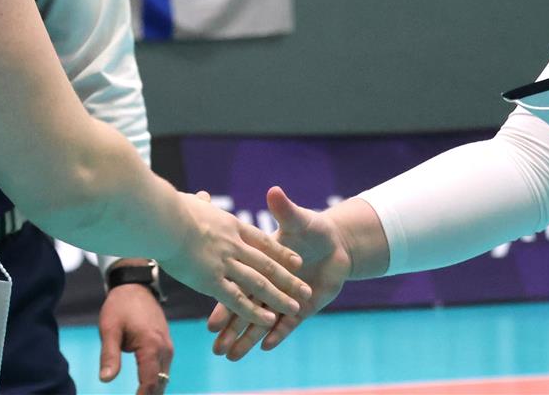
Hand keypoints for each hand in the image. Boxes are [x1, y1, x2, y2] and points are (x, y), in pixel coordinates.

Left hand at [97, 277, 172, 394]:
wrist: (135, 286)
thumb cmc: (120, 306)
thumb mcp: (109, 329)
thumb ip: (109, 355)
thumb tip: (106, 380)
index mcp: (151, 345)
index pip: (150, 382)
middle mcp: (164, 348)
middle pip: (161, 383)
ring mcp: (167, 346)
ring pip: (164, 378)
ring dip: (153, 390)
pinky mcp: (166, 344)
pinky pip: (164, 369)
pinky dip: (156, 381)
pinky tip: (145, 389)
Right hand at [157, 191, 311, 330]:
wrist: (163, 216)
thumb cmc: (172, 208)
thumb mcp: (194, 203)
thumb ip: (202, 204)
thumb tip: (202, 196)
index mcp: (231, 226)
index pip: (262, 241)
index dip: (280, 252)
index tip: (296, 261)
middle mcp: (233, 245)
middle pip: (266, 265)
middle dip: (287, 280)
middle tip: (304, 291)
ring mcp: (224, 263)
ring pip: (259, 284)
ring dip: (278, 297)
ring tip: (295, 308)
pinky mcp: (211, 281)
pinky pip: (237, 299)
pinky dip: (254, 312)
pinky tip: (269, 321)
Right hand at [208, 186, 352, 360]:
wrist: (338, 243)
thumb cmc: (313, 228)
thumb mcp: (298, 219)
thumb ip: (285, 210)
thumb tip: (274, 191)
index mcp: (260, 264)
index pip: (238, 286)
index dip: (224, 304)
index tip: (210, 320)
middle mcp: (268, 284)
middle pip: (246, 309)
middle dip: (231, 328)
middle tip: (215, 346)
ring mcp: (284, 297)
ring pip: (263, 321)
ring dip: (248, 338)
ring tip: (232, 356)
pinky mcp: (303, 307)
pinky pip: (288, 324)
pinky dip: (278, 333)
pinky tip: (267, 346)